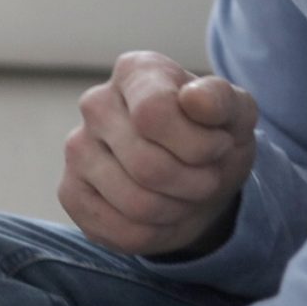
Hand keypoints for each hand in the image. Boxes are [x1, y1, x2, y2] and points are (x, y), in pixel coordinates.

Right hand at [60, 51, 258, 257]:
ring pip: (136, 203)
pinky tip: (160, 214)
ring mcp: (77, 149)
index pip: (154, 113)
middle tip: (206, 179)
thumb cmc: (213, 138)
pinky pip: (120, 230)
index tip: (218, 145)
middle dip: (194, 184)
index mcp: (135, 72)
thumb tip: (194, 98)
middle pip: (148, 166)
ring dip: (177, 209)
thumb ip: (222, 100)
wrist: (197, 178)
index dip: (198, 144)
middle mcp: (96, 104)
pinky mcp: (70, 192)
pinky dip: (155, 233)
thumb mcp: (236, 115)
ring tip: (184, 195)